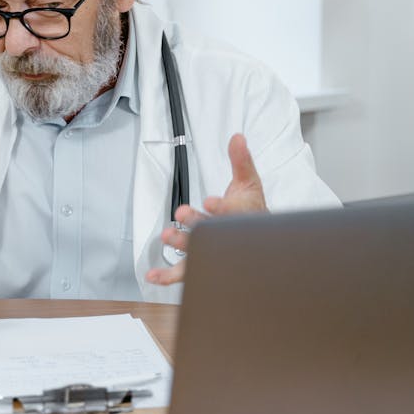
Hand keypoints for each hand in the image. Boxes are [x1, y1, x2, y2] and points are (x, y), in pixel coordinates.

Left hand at [145, 133, 265, 286]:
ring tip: (167, 236)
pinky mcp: (201, 263)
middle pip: (212, 234)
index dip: (222, 208)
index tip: (211, 202)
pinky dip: (168, 275)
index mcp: (240, 217)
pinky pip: (186, 272)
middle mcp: (226, 238)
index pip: (232, 213)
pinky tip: (154, 275)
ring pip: (198, 255)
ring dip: (182, 246)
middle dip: (196, 225)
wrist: (260, 241)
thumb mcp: (249, 182)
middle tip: (182, 214)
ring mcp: (213, 252)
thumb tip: (237, 138)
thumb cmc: (252, 210)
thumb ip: (241, 160)